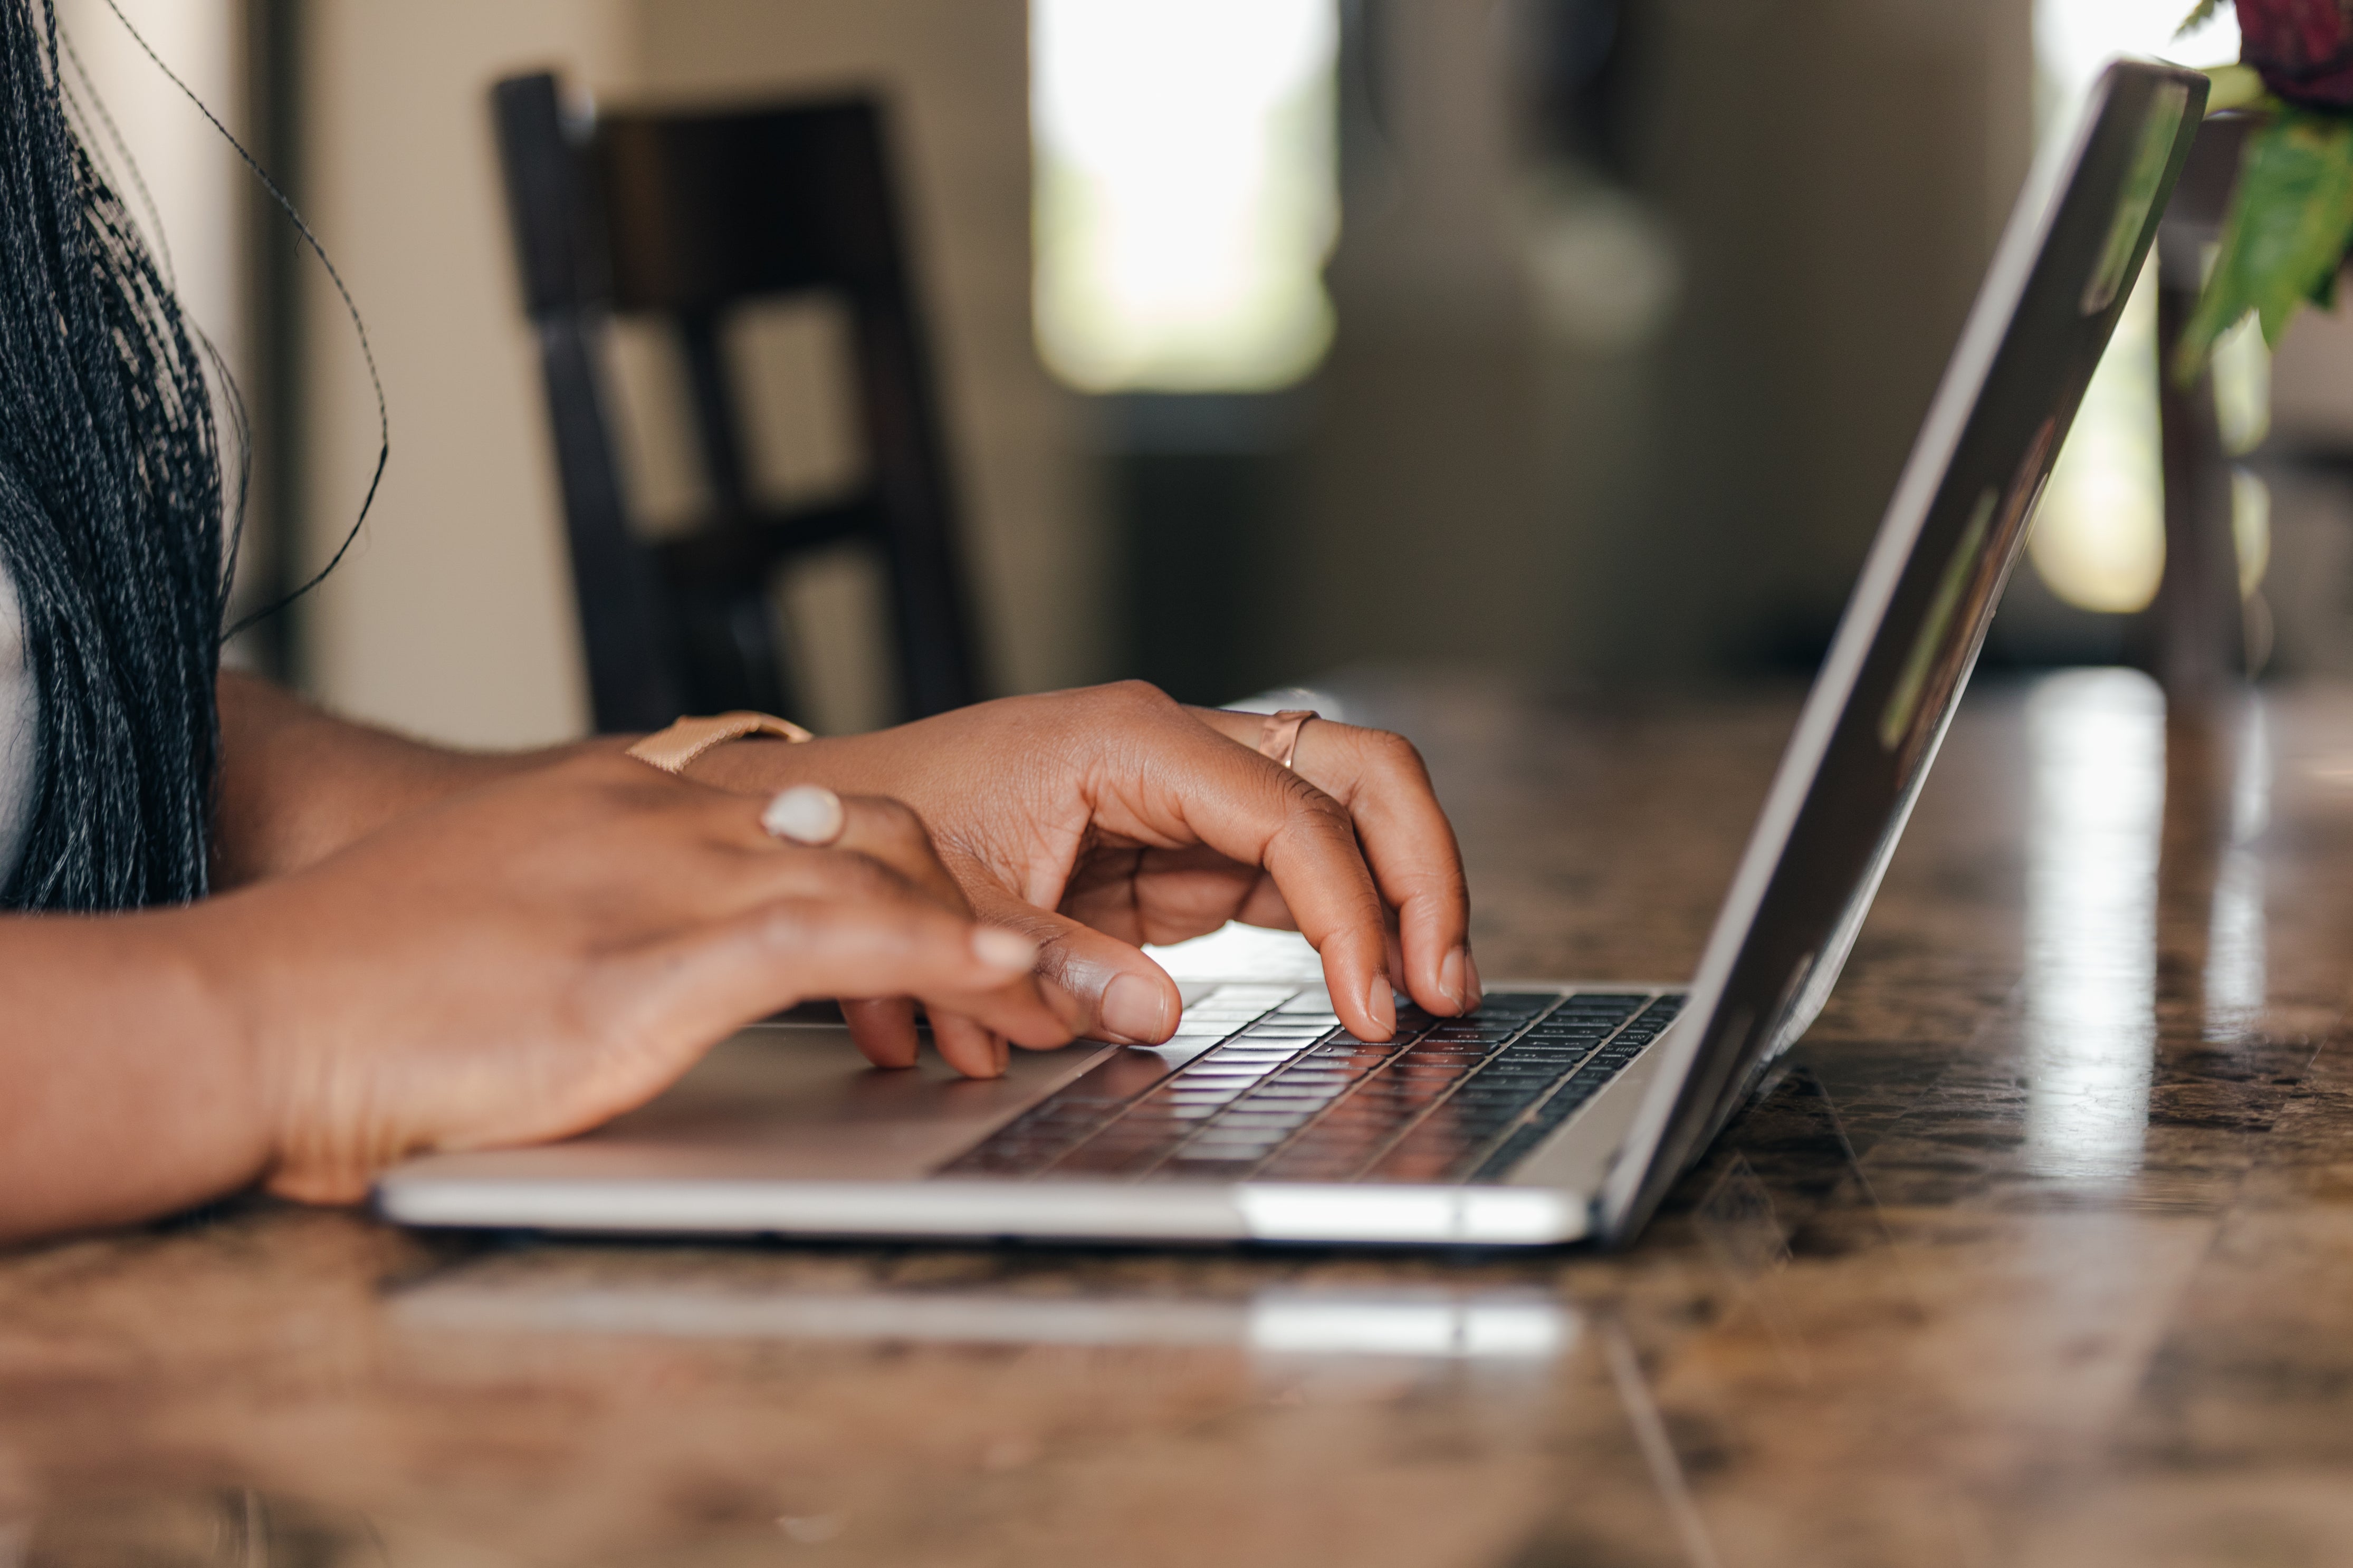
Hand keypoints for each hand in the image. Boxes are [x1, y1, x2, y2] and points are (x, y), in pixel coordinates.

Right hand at [169, 751, 1066, 1202]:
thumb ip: (592, 912)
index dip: (909, 863)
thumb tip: (644, 955)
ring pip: (880, 864)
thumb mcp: (499, 920)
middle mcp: (654, 814)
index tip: (970, 915)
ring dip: (1000, 936)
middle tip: (1059, 965)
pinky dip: (940, 948)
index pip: (808, 805)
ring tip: (1085, 992)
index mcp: (617, 799)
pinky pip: (836, 930)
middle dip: (979, 890)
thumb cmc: (356, 989)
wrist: (246, 1012)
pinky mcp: (649, 954)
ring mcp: (657, 874)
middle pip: (870, 821)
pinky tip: (1009, 974)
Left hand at [691, 682, 1476, 1047]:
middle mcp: (1179, 750)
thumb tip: (1156, 1018)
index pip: (1290, 814)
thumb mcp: (957, 903)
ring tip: (1429, 994)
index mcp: (1130, 739)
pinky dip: (1344, 923)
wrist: (835, 818)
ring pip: (1345, 818)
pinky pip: (1298, 869)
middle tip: (1445, 980)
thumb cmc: (888, 829)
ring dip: (1399, 900)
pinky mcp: (1185, 847)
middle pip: (1358, 775)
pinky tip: (1365, 985)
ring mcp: (1191, 796)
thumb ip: (1053, 961)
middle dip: (1422, 871)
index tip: (1367, 1001)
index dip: (1349, 910)